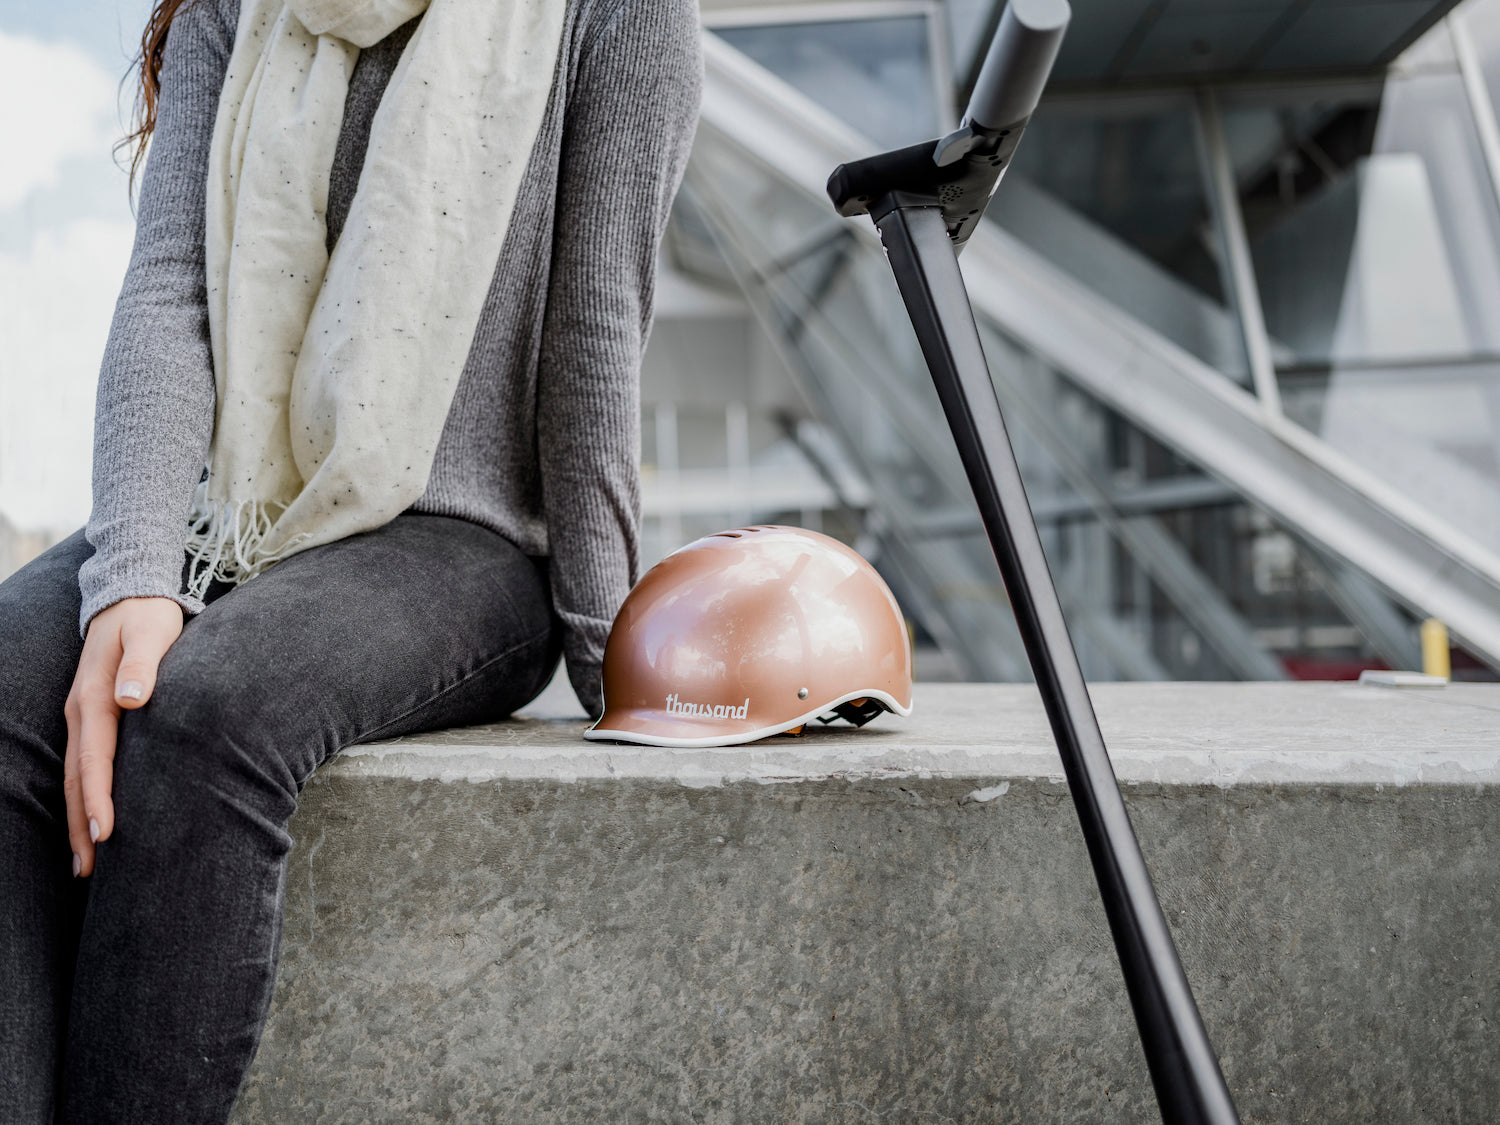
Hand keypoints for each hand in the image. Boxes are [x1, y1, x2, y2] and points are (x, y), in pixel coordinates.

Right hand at [63, 596, 183, 875]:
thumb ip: (141, 665)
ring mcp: (83, 716)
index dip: (98, 797)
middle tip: (89, 869)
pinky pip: (85, 765)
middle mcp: (82, 712)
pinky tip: (92, 823)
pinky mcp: (93, 718)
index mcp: (95, 697)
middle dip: (80, 824)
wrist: (130, 596)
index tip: (105, 832)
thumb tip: (130, 698)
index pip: (95, 758)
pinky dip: (85, 797)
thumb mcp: (150, 632)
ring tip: (85, 863)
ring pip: (78, 776)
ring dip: (78, 818)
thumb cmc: (147, 617)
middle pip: (79, 778)